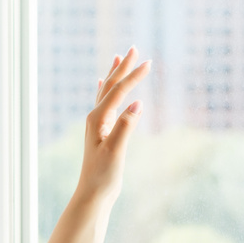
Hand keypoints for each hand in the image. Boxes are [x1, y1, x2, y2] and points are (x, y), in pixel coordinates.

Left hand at [77, 47, 150, 202]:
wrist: (93, 194)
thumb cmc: (103, 175)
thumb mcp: (116, 151)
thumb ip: (125, 127)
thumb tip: (137, 104)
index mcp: (97, 119)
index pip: (118, 92)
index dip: (134, 77)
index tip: (150, 63)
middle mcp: (94, 118)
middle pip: (110, 86)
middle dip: (123, 67)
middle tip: (134, 48)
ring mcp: (97, 124)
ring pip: (107, 92)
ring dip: (115, 74)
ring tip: (119, 57)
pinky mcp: (101, 132)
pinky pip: (105, 104)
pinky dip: (107, 91)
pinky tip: (104, 84)